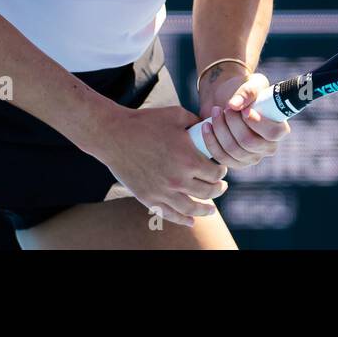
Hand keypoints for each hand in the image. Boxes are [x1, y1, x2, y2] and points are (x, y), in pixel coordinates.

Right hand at [95, 105, 229, 227]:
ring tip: (211, 210)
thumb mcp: (177, 115)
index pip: (215, 173)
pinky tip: (190, 221)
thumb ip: (196, 122)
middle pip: (207, 192)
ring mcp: (162, 191)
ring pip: (191, 208)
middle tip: (221, 187)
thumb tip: (208, 128)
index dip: (222, 172)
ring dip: (205, 211)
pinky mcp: (148, 198)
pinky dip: (182, 220)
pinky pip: (169, 214)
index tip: (222, 170)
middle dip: (218, 190)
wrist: (115, 135)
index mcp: (188, 159)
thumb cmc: (146, 122)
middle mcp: (178, 179)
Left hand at [198, 72, 290, 169]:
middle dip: (233, 123)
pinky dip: (211, 141)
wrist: (228, 99)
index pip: (273, 133)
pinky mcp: (234, 162)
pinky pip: (221, 157)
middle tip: (226, 108)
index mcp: (279, 128)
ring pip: (232, 149)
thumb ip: (247, 92)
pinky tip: (206, 126)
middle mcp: (268, 147)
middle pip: (249, 142)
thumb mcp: (251, 84)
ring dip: (220, 129)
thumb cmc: (245, 92)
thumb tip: (234, 104)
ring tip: (215, 111)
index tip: (244, 110)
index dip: (258, 123)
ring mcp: (251, 157)